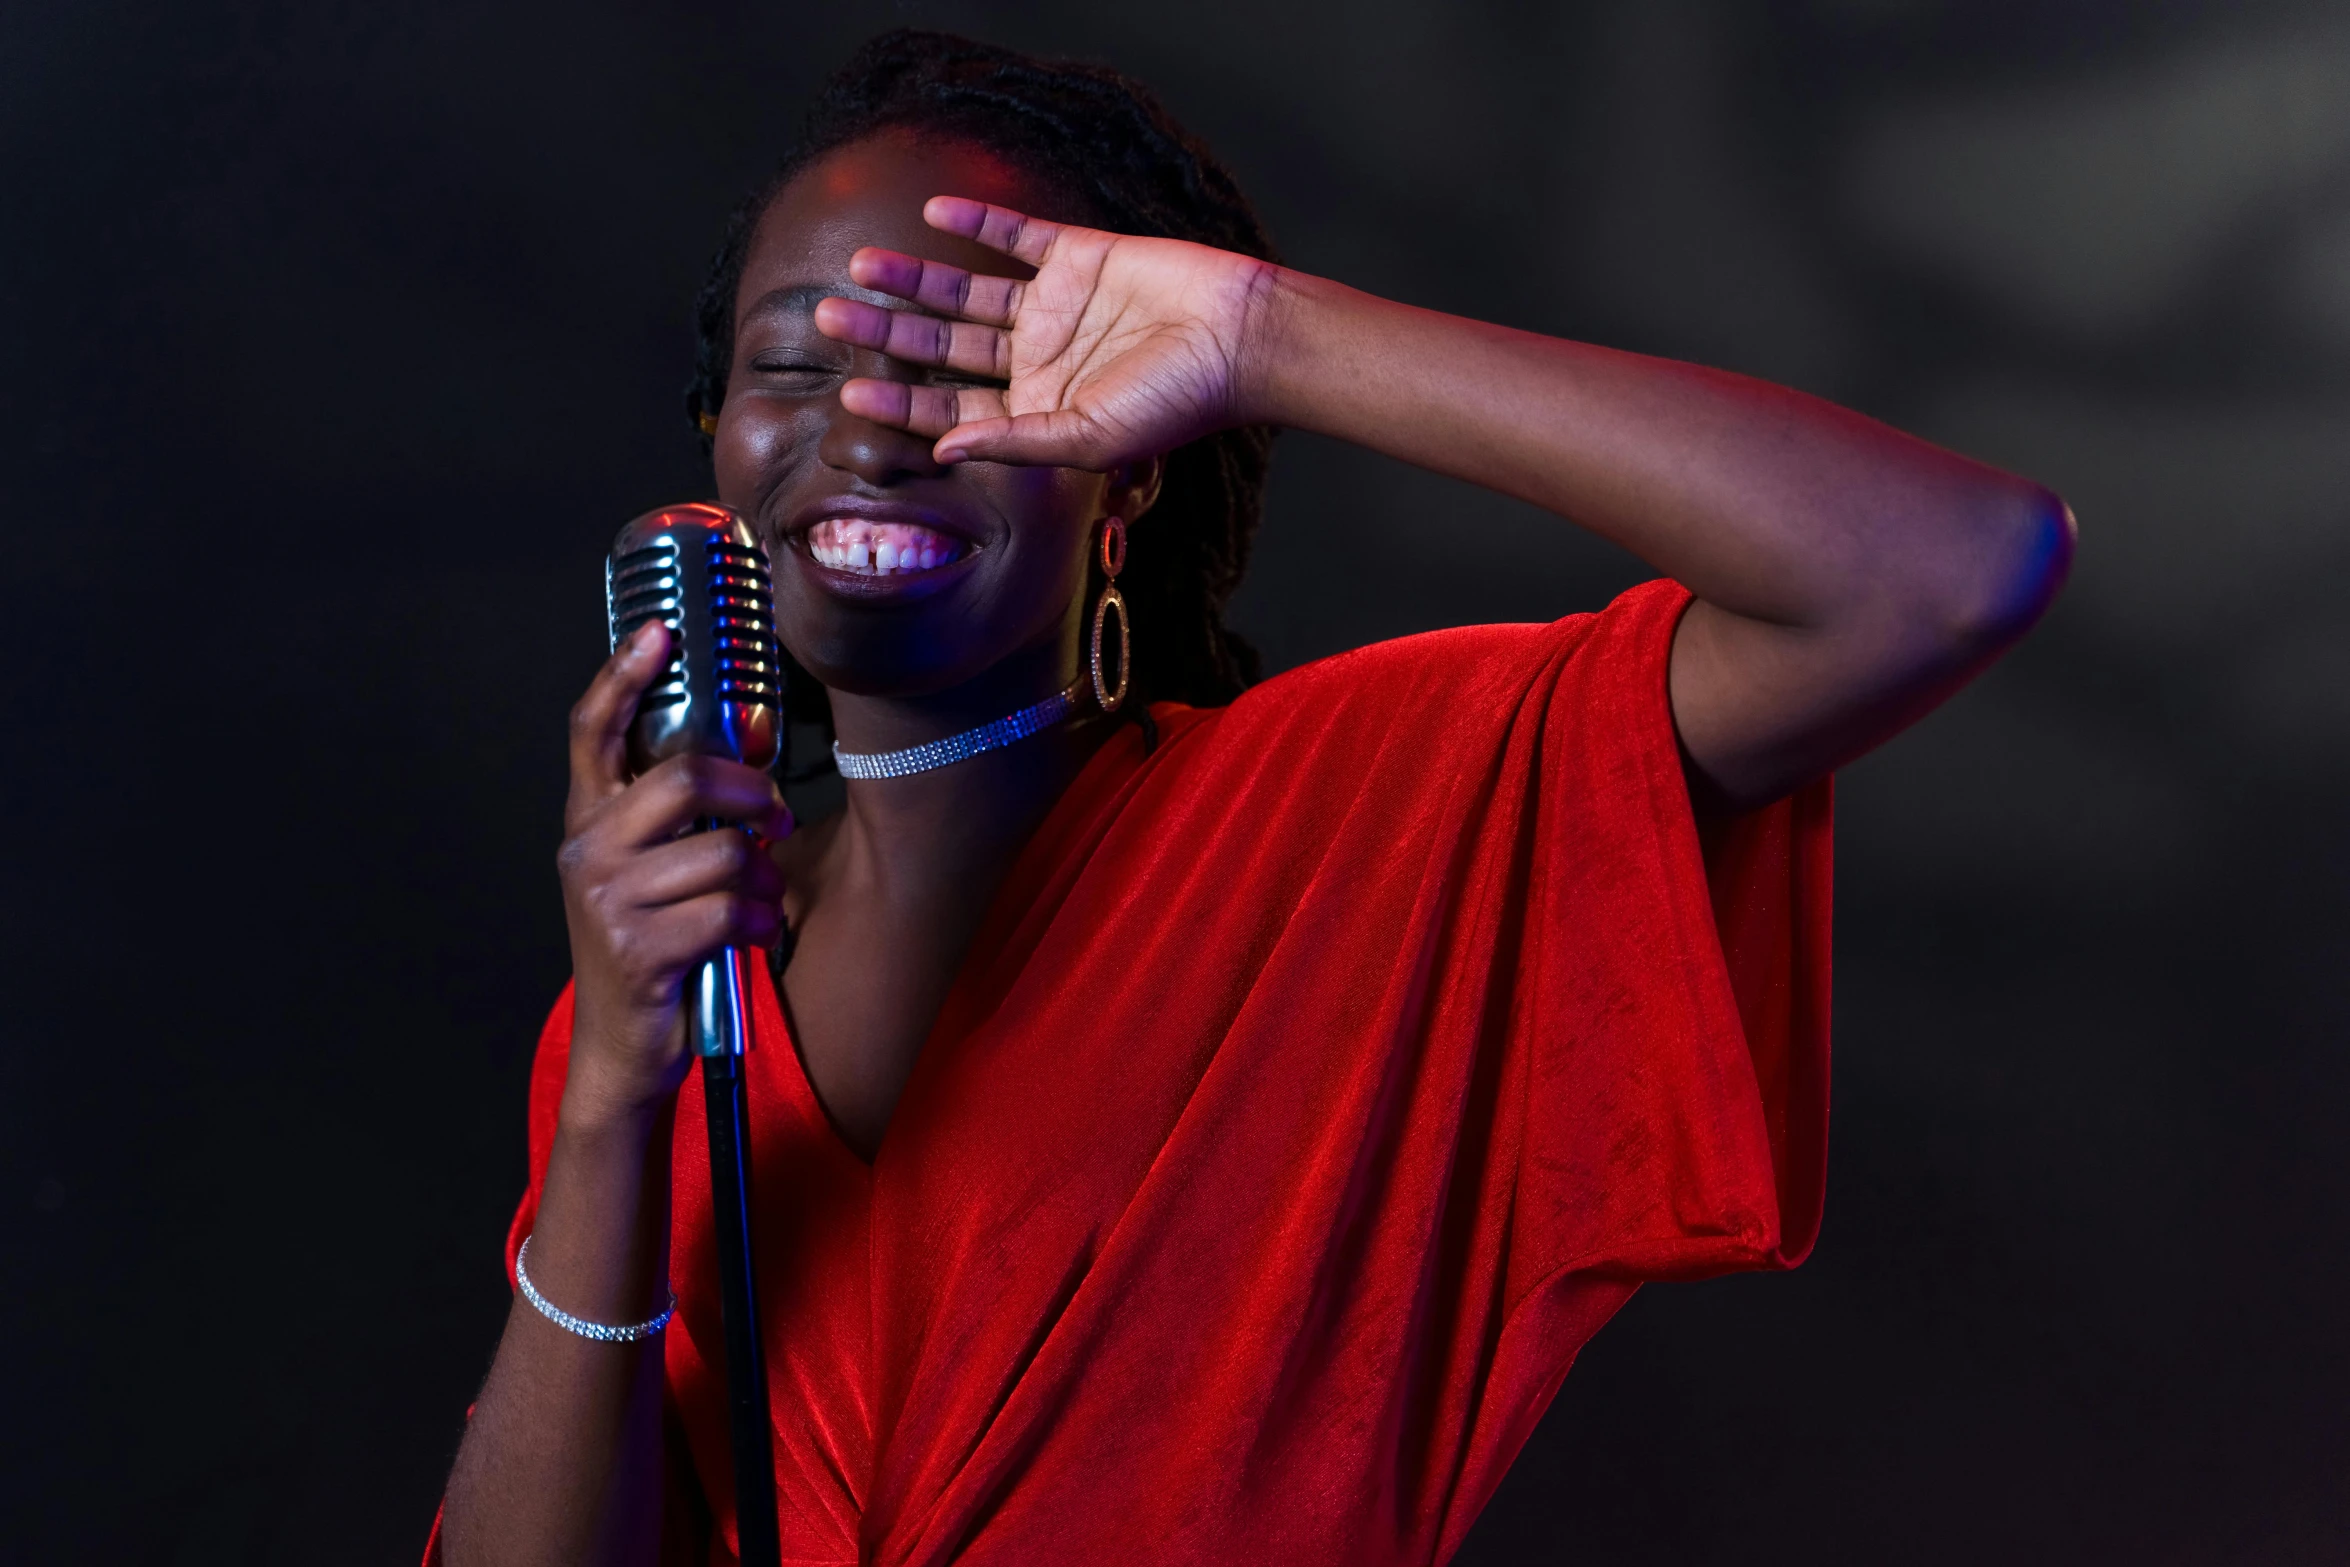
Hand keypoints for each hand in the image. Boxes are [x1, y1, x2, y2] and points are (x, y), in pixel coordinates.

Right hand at [554, 620, 792, 1125]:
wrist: (621, 1045)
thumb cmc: (650, 944)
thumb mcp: (646, 871)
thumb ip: (675, 816)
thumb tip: (748, 760)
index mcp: (589, 820)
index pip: (593, 730)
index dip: (623, 676)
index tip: (660, 632)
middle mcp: (588, 850)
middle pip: (687, 779)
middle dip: (754, 795)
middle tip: (776, 817)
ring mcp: (608, 901)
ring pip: (726, 854)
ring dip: (765, 881)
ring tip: (760, 902)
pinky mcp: (641, 949)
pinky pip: (731, 911)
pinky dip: (760, 924)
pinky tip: (752, 936)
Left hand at [813, 196, 1278, 467]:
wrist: (1238, 337)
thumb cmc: (1176, 403)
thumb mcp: (1090, 439)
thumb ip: (1015, 443)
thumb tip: (942, 450)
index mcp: (1037, 412)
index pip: (951, 408)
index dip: (900, 402)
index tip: (848, 394)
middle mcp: (1037, 361)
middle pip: (943, 347)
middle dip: (887, 334)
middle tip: (827, 318)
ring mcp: (1054, 307)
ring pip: (965, 293)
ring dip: (915, 279)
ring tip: (861, 266)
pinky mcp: (1077, 257)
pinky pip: (1015, 239)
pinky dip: (975, 225)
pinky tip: (931, 215)